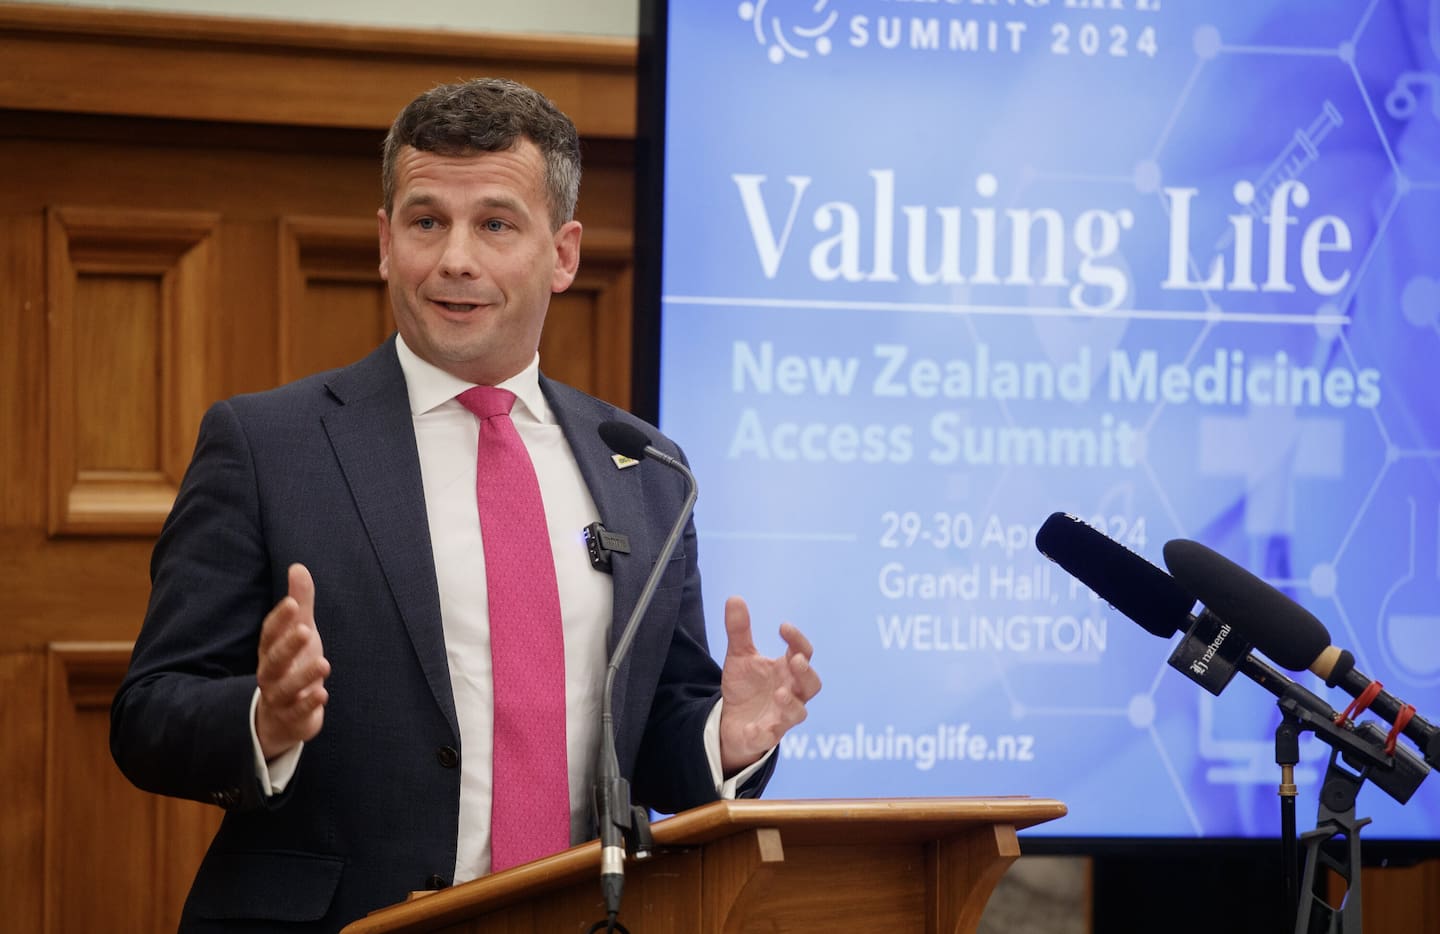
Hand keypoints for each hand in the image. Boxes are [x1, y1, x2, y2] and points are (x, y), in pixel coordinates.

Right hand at [255, 563, 330, 759]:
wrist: (282, 714)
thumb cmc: (292, 664)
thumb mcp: (299, 631)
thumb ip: (300, 602)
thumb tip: (298, 566)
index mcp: (270, 650)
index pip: (269, 633)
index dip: (280, 619)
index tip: (293, 603)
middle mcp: (270, 673)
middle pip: (274, 660)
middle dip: (288, 645)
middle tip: (306, 630)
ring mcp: (279, 697)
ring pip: (285, 688)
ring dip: (303, 676)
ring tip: (324, 662)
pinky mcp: (292, 717)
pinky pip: (297, 712)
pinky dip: (308, 705)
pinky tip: (322, 694)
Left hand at [717, 595, 820, 775]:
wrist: (731, 721)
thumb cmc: (746, 686)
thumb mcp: (739, 656)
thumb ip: (739, 630)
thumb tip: (735, 598)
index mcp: (788, 670)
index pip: (803, 652)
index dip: (798, 640)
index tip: (783, 627)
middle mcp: (792, 693)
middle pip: (812, 684)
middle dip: (806, 672)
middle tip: (795, 660)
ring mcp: (782, 716)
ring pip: (798, 712)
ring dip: (791, 703)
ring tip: (779, 693)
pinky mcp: (766, 736)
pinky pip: (769, 736)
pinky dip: (763, 732)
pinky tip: (752, 726)